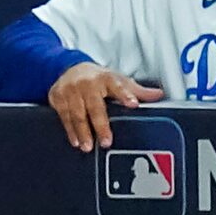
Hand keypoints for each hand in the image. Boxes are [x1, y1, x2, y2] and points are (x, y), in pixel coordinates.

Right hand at [48, 60, 162, 153]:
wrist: (69, 68)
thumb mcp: (117, 80)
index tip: (133, 104)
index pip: (118, 86)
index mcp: (106, 78)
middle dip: (100, 125)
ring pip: (76, 114)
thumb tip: (159, 95)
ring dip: (82, 132)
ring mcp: (70, 90)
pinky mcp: (57, 97)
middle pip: (94, 106)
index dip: (126, 95)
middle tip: (106, 142)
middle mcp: (87, 83)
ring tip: (88, 146)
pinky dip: (69, 130)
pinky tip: (75, 141)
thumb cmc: (98, 78)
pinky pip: (63, 116)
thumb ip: (137, 90)